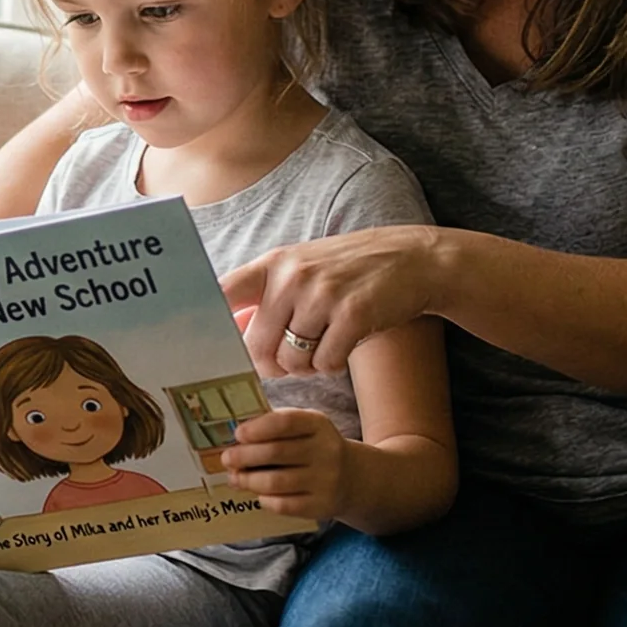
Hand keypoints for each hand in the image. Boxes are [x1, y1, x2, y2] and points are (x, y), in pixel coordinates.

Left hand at [221, 224, 445, 377]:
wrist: (415, 260)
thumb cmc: (350, 270)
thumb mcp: (303, 267)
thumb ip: (266, 296)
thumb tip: (229, 333)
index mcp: (274, 263)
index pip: (222, 295)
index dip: (212, 327)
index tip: (212, 350)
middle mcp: (293, 276)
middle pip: (256, 345)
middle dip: (271, 364)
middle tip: (290, 361)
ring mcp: (323, 294)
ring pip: (291, 360)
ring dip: (305, 366)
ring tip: (322, 346)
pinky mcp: (353, 315)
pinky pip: (325, 364)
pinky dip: (332, 365)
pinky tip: (344, 346)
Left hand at [222, 408, 350, 520]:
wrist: (352, 477)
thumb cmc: (313, 447)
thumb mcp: (304, 427)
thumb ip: (275, 426)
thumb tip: (237, 438)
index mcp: (318, 425)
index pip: (285, 423)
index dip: (258, 428)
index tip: (238, 434)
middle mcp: (326, 451)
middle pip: (276, 453)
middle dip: (244, 456)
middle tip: (227, 459)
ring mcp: (326, 480)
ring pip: (275, 482)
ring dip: (248, 480)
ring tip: (236, 478)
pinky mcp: (321, 506)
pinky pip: (283, 505)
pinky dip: (265, 499)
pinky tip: (259, 494)